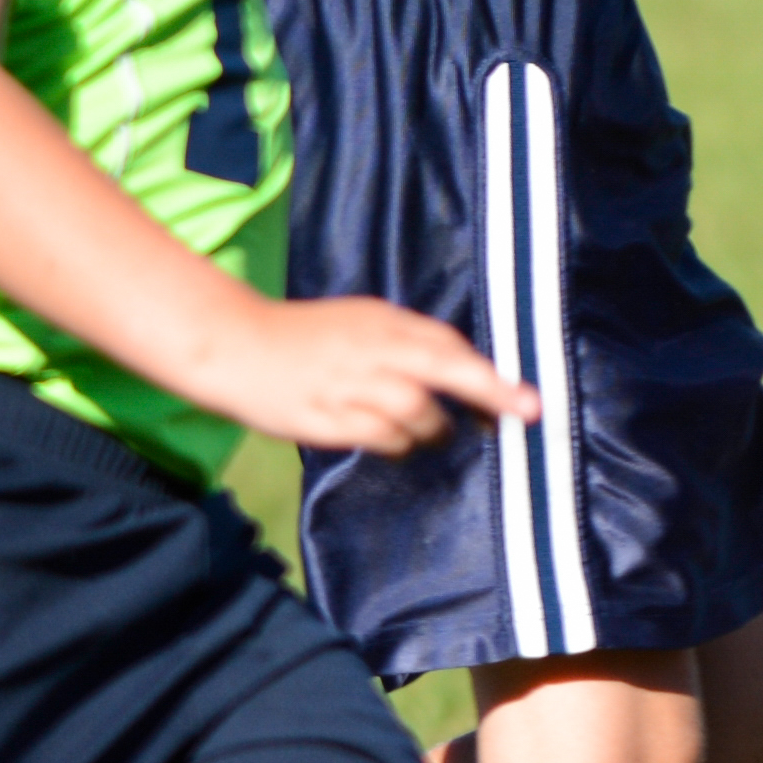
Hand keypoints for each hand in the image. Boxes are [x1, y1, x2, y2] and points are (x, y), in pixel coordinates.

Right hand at [177, 294, 531, 456]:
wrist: (235, 344)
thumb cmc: (303, 336)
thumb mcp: (358, 321)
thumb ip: (403, 342)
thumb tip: (457, 369)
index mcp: (380, 320)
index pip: (446, 344)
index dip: (487, 372)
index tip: (523, 397)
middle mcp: (370, 348)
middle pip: (444, 368)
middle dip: (491, 391)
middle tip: (526, 412)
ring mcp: (349, 384)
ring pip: (418, 412)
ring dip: (435, 428)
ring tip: (433, 433)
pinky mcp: (328, 418)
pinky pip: (383, 437)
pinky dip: (399, 442)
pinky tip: (396, 441)